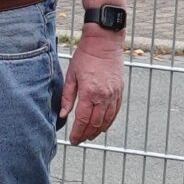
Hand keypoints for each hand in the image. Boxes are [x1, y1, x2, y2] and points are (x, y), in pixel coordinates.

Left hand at [59, 27, 124, 144]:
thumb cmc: (85, 57)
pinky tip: (103, 126)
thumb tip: (63, 115)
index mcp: (89, 93)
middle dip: (87, 134)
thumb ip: (67, 97)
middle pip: (95, 123)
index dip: (77, 133)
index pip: (83, 120)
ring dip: (98, 131)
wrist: (104, 43)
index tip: (73, 140)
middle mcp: (103, 96)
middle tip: (80, 140)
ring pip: (107, 120)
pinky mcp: (119, 91)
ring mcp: (113, 94)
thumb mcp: (71, 76)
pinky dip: (109, 121)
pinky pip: (115, 111)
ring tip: (90, 136)